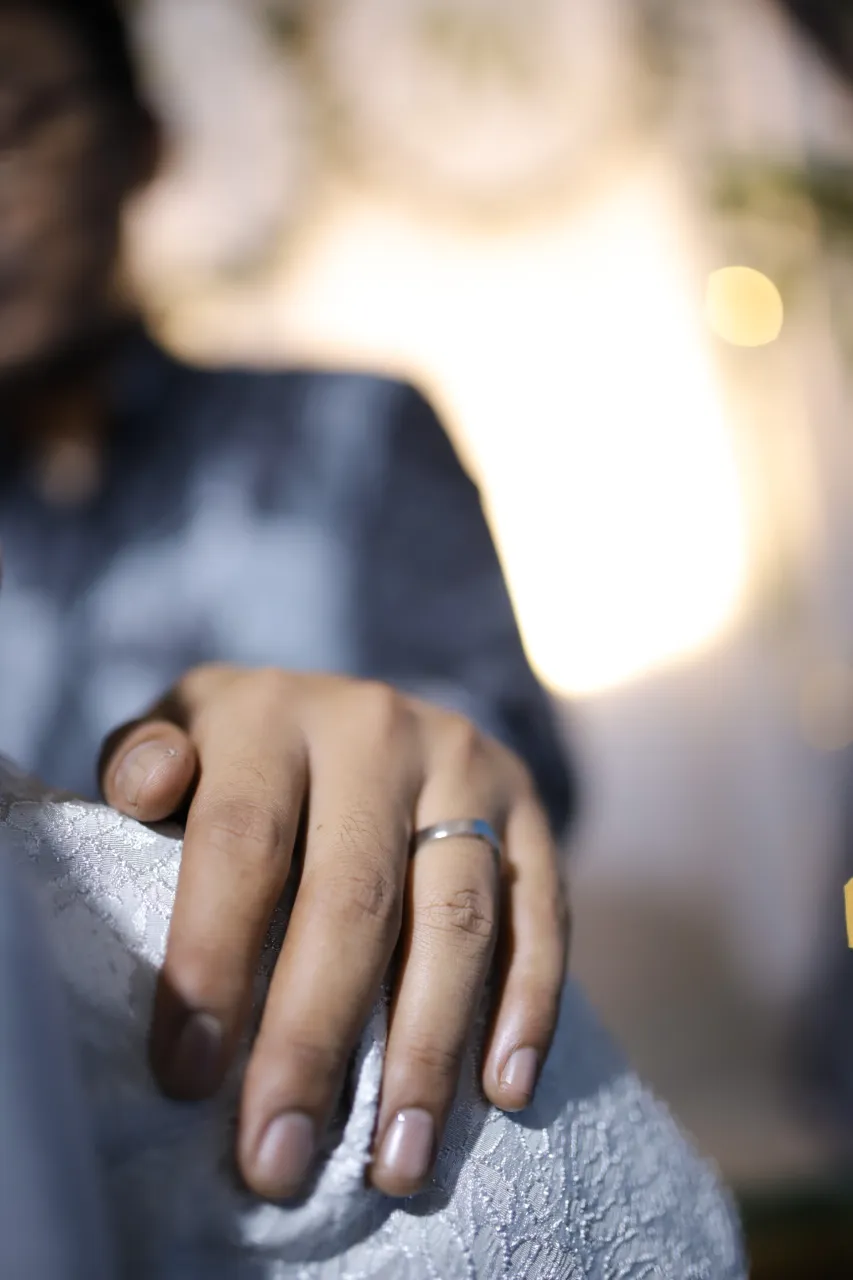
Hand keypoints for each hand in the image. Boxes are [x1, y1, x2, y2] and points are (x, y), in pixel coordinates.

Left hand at [100, 666, 567, 1199]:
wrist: (355, 716)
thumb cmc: (242, 760)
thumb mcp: (178, 737)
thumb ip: (143, 762)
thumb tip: (153, 788)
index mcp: (273, 714)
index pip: (243, 841)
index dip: (215, 959)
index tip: (189, 1079)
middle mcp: (378, 729)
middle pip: (351, 897)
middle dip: (313, 1039)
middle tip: (281, 1155)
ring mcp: (466, 766)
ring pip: (455, 919)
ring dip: (427, 1051)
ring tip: (395, 1160)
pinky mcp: (532, 810)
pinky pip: (543, 915)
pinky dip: (529, 1008)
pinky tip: (501, 1092)